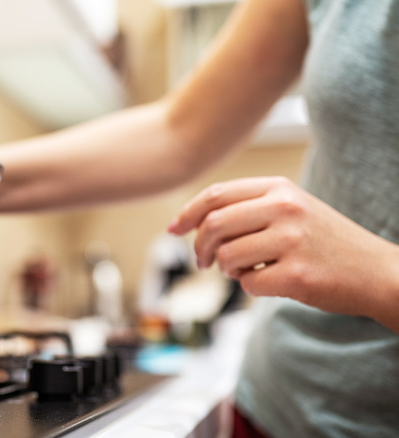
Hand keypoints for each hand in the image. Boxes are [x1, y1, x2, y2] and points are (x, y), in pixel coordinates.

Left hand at [167, 176, 398, 322]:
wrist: (378, 272)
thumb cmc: (324, 242)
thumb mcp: (290, 209)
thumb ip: (247, 208)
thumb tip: (190, 222)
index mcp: (279, 188)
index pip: (216, 195)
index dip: (188, 214)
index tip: (174, 229)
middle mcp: (285, 208)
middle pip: (213, 226)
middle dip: (200, 248)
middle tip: (204, 262)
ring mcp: (292, 240)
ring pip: (226, 257)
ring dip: (228, 270)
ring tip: (247, 270)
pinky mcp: (297, 274)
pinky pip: (248, 284)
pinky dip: (251, 287)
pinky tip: (272, 282)